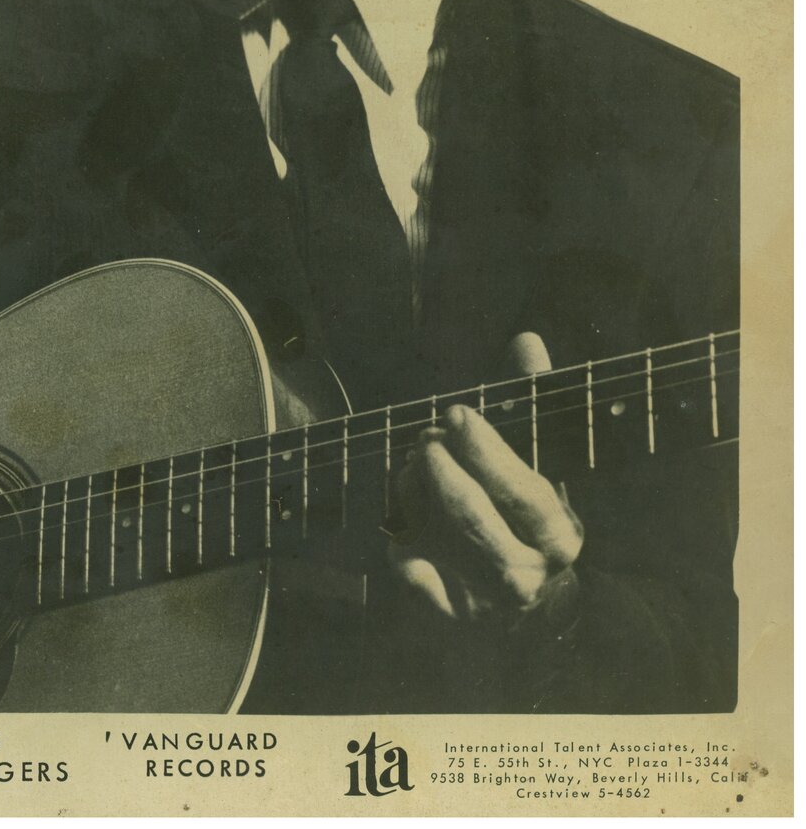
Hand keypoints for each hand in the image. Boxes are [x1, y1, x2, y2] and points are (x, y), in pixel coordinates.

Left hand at [386, 334, 582, 624]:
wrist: (530, 608)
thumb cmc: (525, 513)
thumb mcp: (536, 460)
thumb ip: (530, 401)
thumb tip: (526, 340)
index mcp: (559, 534)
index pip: (523, 492)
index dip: (486, 450)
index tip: (456, 414)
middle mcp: (528, 574)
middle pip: (471, 514)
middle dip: (439, 465)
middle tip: (427, 435)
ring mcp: (485, 601)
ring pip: (435, 536)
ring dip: (414, 490)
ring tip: (413, 462)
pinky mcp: (447, 616)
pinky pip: (408, 567)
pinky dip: (398, 534)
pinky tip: (404, 512)